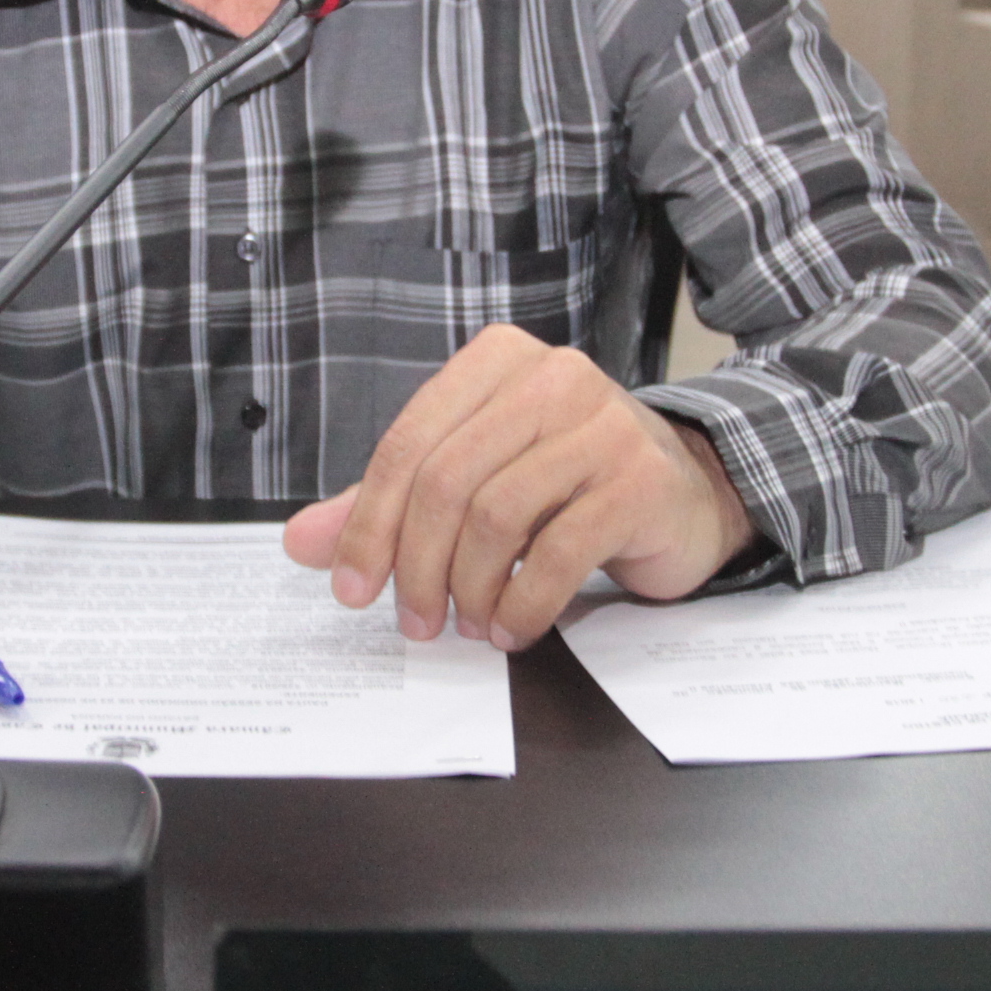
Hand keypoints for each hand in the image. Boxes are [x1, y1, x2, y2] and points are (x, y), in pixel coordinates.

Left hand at [283, 325, 752, 651]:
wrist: (689, 492)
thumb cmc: (570, 485)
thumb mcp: (476, 482)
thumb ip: (389, 506)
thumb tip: (301, 544)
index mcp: (497, 362)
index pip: (407, 443)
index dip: (368, 524)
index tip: (351, 590)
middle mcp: (552, 377)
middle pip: (447, 480)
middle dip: (416, 565)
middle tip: (415, 621)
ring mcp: (603, 424)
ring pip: (498, 516)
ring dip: (471, 588)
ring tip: (471, 623)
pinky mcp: (640, 480)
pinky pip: (559, 553)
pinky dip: (524, 604)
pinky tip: (514, 627)